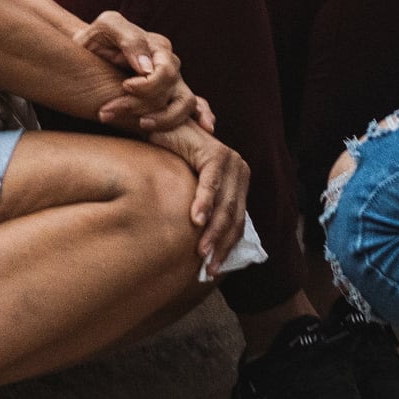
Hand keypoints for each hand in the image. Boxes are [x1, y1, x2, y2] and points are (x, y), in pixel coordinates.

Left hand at [78, 12, 209, 134]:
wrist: (86, 54)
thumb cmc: (96, 38)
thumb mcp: (107, 26)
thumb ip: (129, 40)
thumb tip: (146, 68)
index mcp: (158, 47)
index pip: (165, 72)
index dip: (147, 85)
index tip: (124, 87)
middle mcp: (170, 65)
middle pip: (172, 92)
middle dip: (140, 106)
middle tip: (107, 112)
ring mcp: (174, 83)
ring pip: (185, 106)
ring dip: (164, 120)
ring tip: (140, 127)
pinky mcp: (171, 99)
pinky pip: (196, 107)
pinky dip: (203, 115)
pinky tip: (204, 128)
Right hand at [155, 121, 253, 276]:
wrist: (158, 128)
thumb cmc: (169, 161)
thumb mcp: (187, 190)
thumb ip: (199, 212)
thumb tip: (200, 251)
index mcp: (237, 182)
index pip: (237, 222)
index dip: (227, 247)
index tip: (213, 270)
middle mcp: (240, 170)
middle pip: (234, 217)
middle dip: (221, 245)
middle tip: (208, 268)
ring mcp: (231, 160)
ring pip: (225, 204)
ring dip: (213, 230)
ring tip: (201, 252)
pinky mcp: (216, 152)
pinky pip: (211, 183)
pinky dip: (203, 203)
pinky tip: (195, 221)